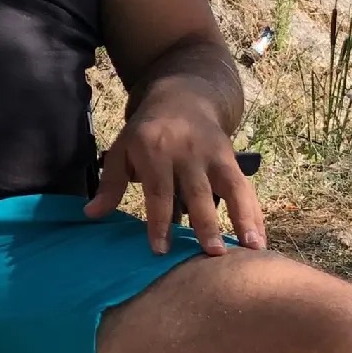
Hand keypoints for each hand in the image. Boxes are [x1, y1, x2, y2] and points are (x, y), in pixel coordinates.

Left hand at [83, 85, 265, 255]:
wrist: (182, 98)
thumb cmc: (147, 133)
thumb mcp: (122, 150)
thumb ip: (111, 184)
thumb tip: (92, 215)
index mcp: (154, 150)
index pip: (157, 191)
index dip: (159, 221)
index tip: (160, 250)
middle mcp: (186, 151)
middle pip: (196, 192)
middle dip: (205, 223)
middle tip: (211, 254)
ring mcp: (212, 154)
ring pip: (229, 188)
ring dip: (242, 218)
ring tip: (250, 248)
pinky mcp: (231, 158)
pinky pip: (244, 187)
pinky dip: (253, 212)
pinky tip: (259, 238)